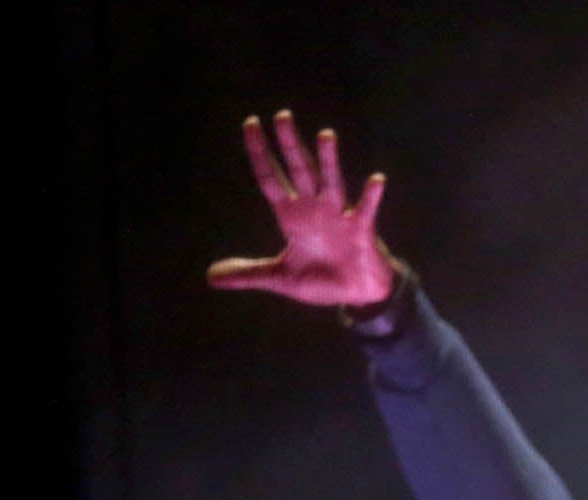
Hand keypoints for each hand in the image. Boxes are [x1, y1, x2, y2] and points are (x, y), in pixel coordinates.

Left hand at [206, 111, 395, 306]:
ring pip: (331, 182)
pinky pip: (366, 210)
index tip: (251, 123)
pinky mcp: (362, 230)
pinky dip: (371, 196)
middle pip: (299, 170)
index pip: (270, 178)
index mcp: (292, 216)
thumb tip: (211, 276)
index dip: (259, 153)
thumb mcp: (281, 278)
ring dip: (329, 160)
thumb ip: (249, 273)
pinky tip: (376, 179)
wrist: (358, 294)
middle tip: (282, 116)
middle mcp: (314, 208)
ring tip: (325, 135)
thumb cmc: (322, 281)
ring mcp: (339, 216)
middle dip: (290, 145)